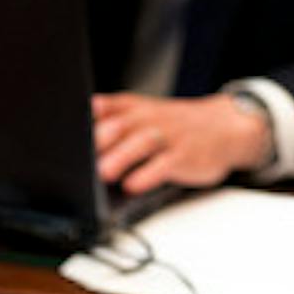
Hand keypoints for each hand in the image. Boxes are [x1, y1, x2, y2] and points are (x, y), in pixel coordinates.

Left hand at [92, 92, 272, 194]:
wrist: (225, 127)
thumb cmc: (175, 126)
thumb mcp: (143, 114)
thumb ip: (111, 119)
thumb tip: (77, 138)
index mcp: (135, 108)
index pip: (106, 108)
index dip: (85, 120)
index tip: (68, 133)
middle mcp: (150, 119)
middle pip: (121, 125)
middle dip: (100, 140)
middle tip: (82, 158)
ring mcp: (169, 137)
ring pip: (142, 143)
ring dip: (121, 157)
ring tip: (103, 172)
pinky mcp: (184, 157)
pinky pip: (164, 165)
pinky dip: (147, 176)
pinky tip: (133, 185)